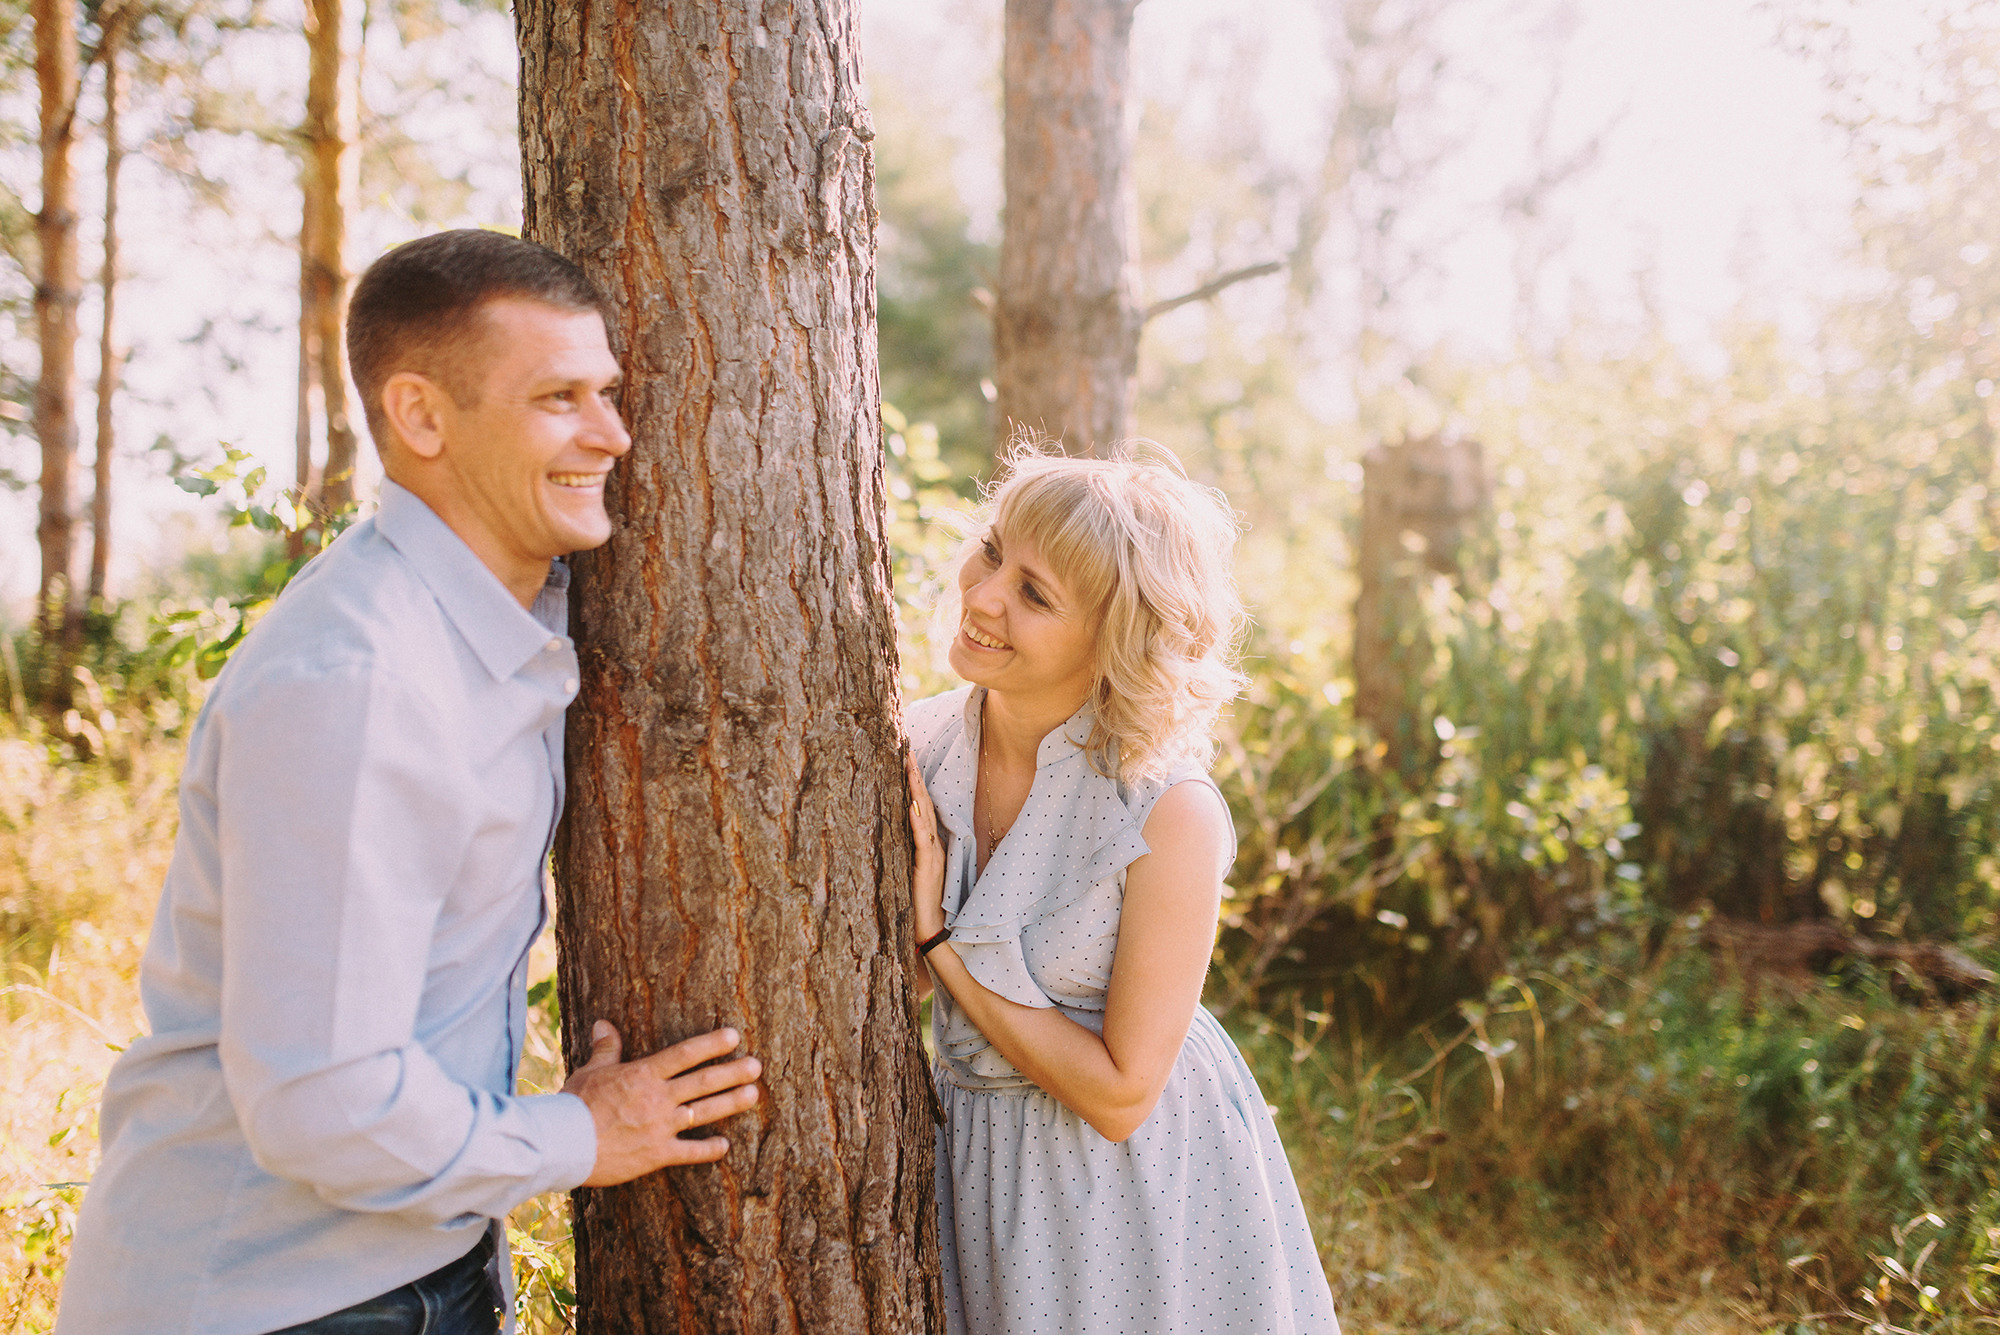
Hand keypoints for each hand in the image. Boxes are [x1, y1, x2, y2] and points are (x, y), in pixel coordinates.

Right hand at [563, 1021, 761, 1186]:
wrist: (564, 1144)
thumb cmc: (573, 1105)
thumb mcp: (589, 1071)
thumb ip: (605, 1048)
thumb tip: (603, 1023)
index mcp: (643, 1074)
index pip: (685, 1054)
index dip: (711, 1044)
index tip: (734, 1037)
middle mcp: (658, 1098)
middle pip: (704, 1081)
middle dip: (733, 1072)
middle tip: (757, 1065)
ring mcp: (660, 1126)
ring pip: (704, 1112)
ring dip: (731, 1102)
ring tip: (754, 1094)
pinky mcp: (657, 1154)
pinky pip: (689, 1152)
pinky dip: (708, 1149)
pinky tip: (725, 1146)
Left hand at [907, 752, 946, 941]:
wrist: (930, 930)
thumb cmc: (915, 906)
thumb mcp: (908, 873)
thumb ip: (904, 854)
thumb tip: (888, 834)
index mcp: (928, 846)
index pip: (923, 808)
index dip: (916, 784)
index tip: (907, 761)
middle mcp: (933, 845)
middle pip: (925, 804)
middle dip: (915, 777)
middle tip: (907, 751)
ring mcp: (932, 854)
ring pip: (924, 815)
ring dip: (916, 790)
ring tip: (909, 766)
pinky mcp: (926, 866)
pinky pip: (921, 838)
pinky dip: (916, 820)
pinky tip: (911, 804)